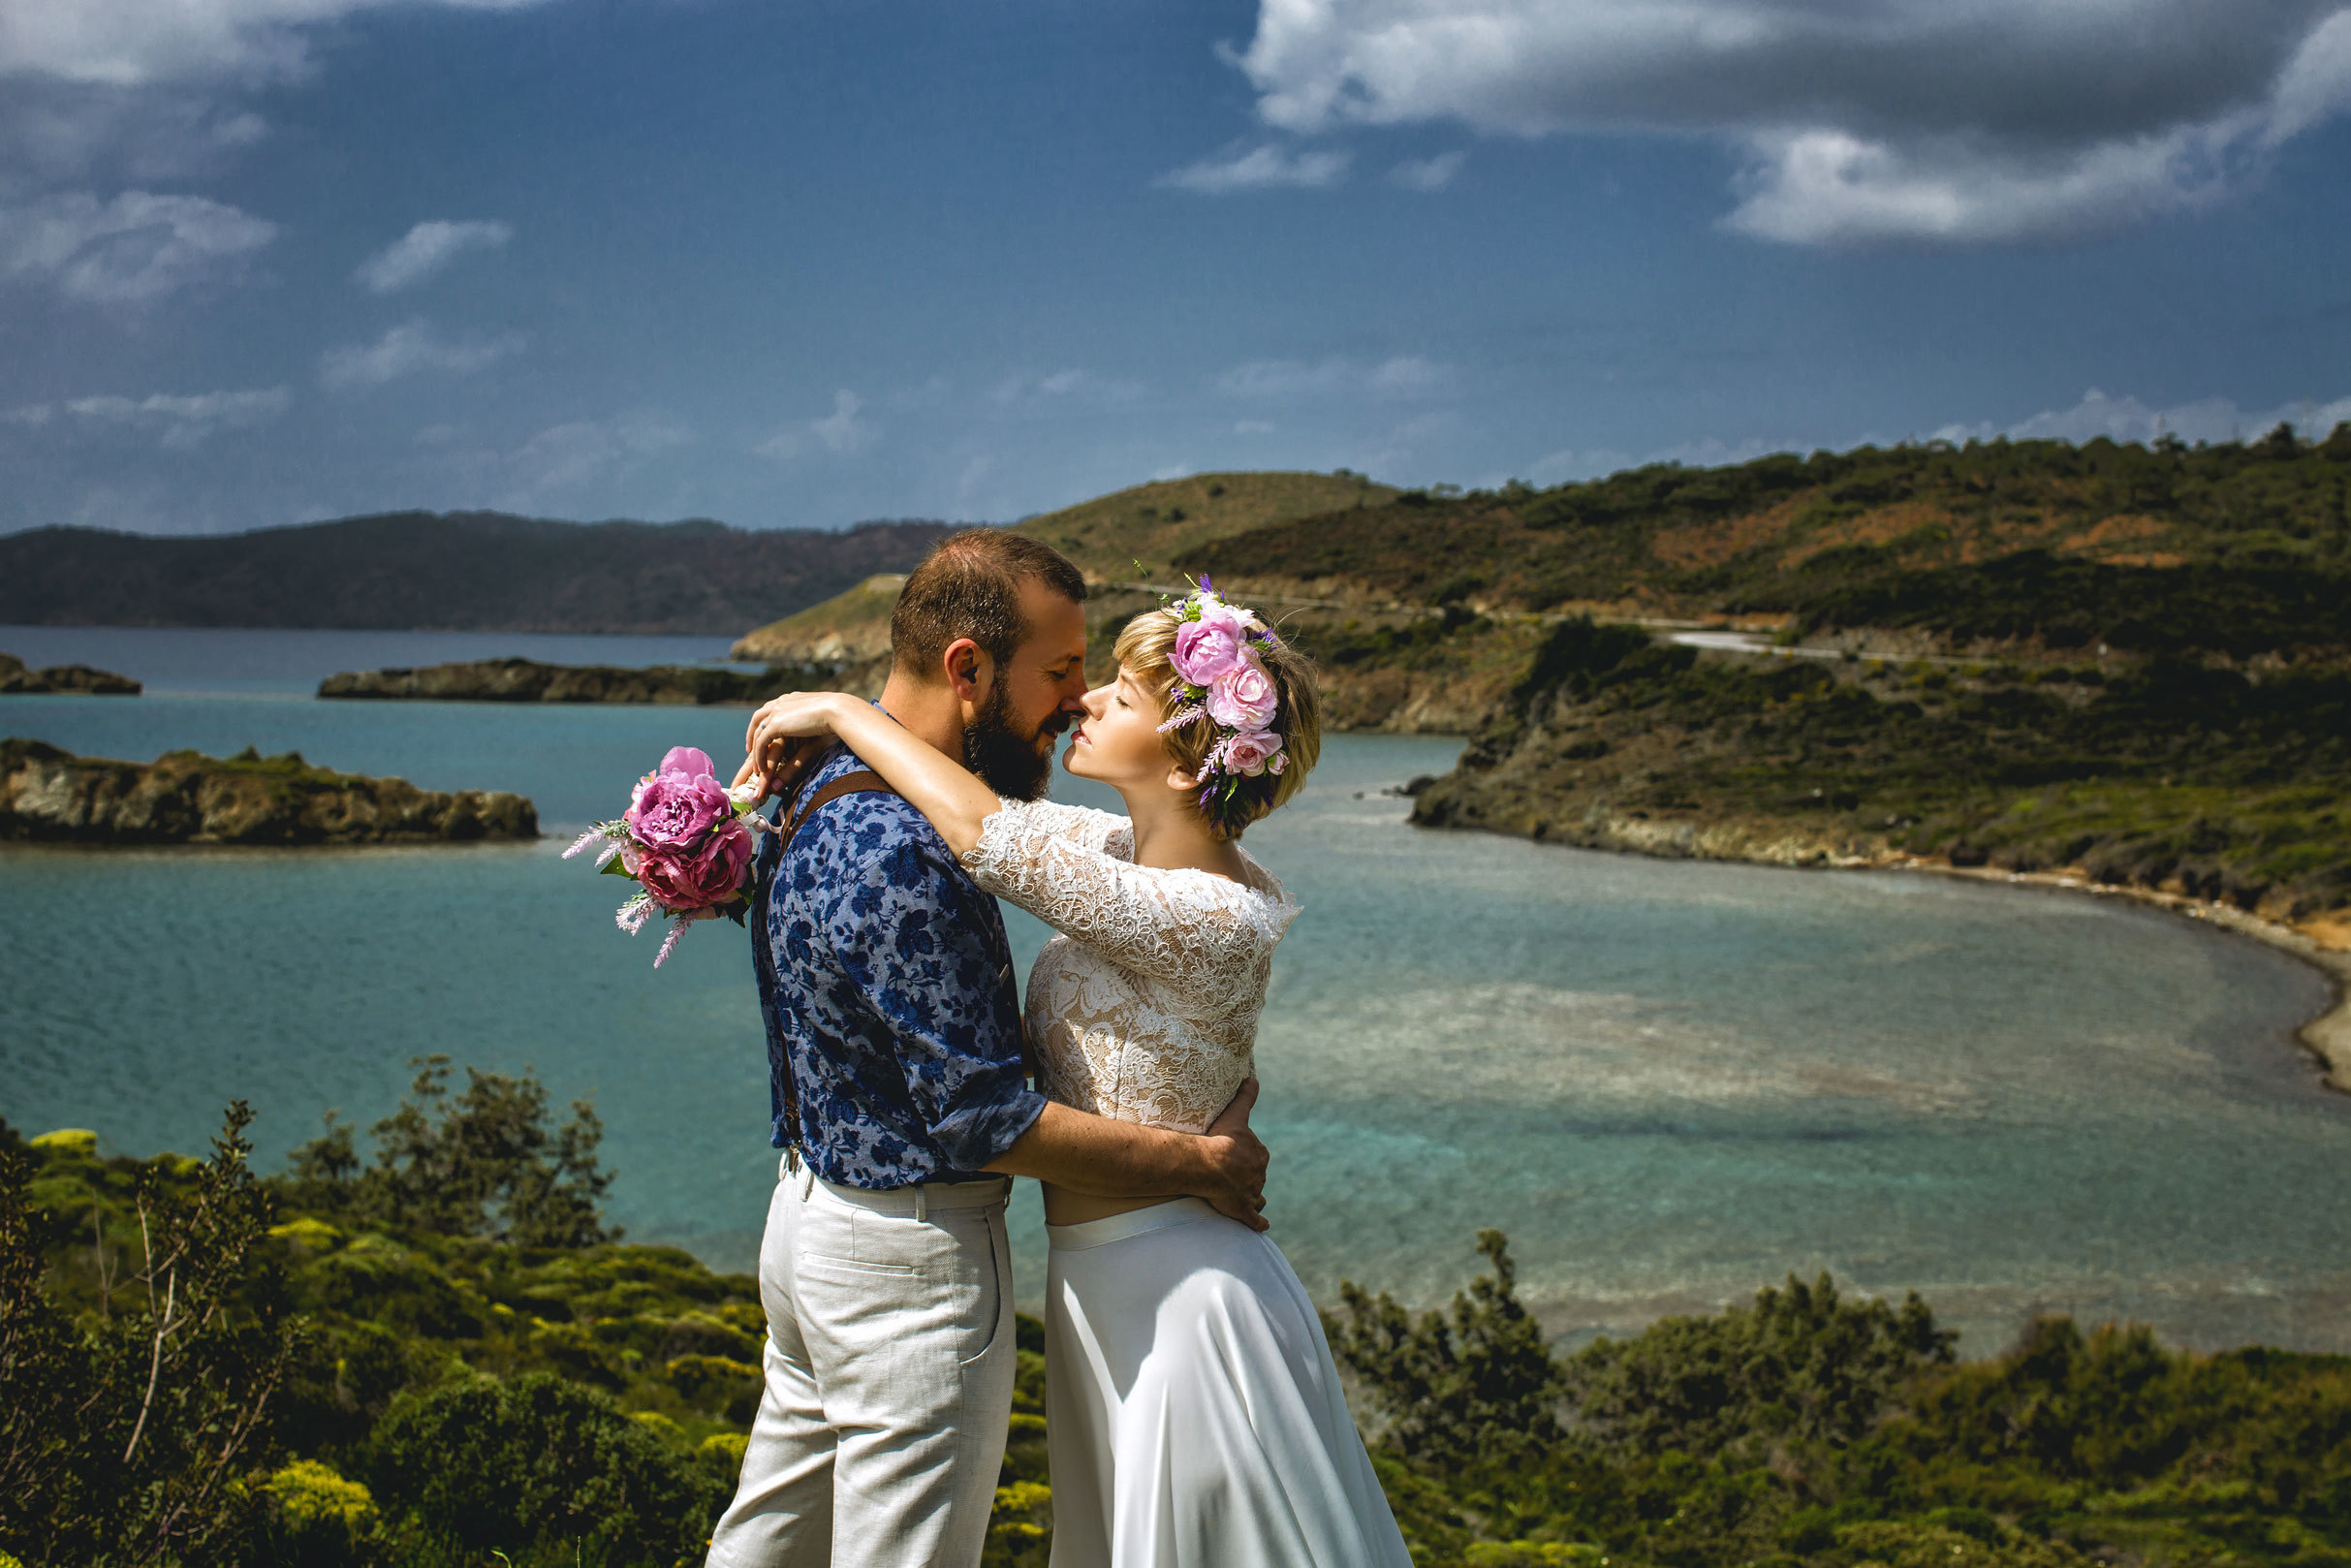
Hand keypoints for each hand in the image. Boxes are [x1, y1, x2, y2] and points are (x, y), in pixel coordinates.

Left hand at [739, 693, 845, 803]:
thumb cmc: (838, 715)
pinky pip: (761, 742)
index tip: (762, 735)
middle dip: (752, 734)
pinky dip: (759, 756)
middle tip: (750, 750)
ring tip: (757, 766)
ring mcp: (777, 711)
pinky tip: (762, 768)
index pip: (770, 708)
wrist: (837, 710)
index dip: (764, 722)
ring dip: (755, 750)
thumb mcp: (820, 718)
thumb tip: (817, 726)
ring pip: (757, 732)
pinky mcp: (776, 724)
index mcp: (791, 698)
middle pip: (758, 718)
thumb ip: (812, 721)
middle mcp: (781, 702)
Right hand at [1196, 1077, 1270, 1231]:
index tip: (1237, 1154)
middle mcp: (1259, 1174)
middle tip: (1234, 1174)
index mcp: (1259, 1153)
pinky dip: (1258, 1223)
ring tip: (1244, 1196)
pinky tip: (1261, 1225)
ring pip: (1256, 1195)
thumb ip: (1246, 1097)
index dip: (1248, 1154)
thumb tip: (1253, 1077)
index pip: (1257, 1153)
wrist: (1210, 1165)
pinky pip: (1255, 1219)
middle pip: (1257, 1174)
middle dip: (1249, 1175)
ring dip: (1253, 1196)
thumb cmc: (1221, 1139)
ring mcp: (1251, 1193)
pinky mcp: (1243, 1210)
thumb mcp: (1236, 1114)